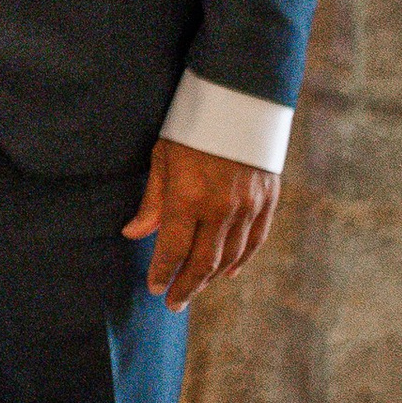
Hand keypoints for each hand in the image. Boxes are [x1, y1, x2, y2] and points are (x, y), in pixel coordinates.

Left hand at [124, 136, 278, 311]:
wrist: (241, 98)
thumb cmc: (192, 125)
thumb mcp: (163, 156)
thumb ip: (152, 201)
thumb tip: (133, 234)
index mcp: (188, 197)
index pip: (172, 249)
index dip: (162, 273)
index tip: (154, 288)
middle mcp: (220, 208)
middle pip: (202, 262)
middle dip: (185, 287)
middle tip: (173, 305)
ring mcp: (248, 206)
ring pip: (229, 256)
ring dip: (210, 278)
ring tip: (194, 290)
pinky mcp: (267, 200)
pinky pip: (254, 241)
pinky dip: (240, 261)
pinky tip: (227, 273)